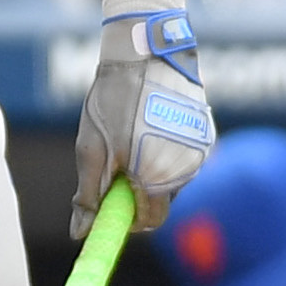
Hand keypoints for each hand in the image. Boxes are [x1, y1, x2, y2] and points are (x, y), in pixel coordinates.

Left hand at [76, 9, 213, 230]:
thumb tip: (79, 233)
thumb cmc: (113, 99)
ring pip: (170, 181)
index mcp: (156, 178)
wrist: (146, 52)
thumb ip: (88, 194)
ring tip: (128, 138)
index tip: (108, 212)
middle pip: (159, 202)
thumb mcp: (91, 148)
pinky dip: (163, 155)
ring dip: (149, 173)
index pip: (147, 221)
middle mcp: (186, 170)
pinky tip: (146, 127)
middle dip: (135, 195)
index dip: (125, 220)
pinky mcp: (206, 136)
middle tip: (112, 170)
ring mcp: (200, 153)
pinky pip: (182, 160)